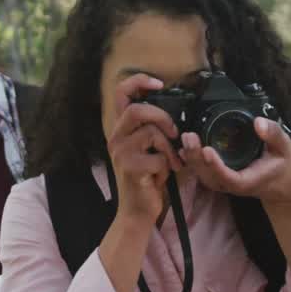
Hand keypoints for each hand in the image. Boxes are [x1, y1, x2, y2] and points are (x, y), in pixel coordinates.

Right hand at [107, 74, 183, 225]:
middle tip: (174, 133)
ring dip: (169, 148)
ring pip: (152, 133)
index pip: (120, 93)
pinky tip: (163, 175)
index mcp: (121, 129)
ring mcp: (121, 153)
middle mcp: (116, 138)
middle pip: (137, 110)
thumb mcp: (148, 148)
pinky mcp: (130, 169)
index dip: (139, 81)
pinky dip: (168, 166)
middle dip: (163, 118)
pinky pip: (159, 157)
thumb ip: (153, 128)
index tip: (159, 82)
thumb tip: (174, 112)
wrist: (138, 210)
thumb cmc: (147, 177)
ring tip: (171, 161)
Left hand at [179, 117, 290, 207]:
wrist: (282, 184)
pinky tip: (185, 147)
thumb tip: (258, 122)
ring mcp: (225, 182)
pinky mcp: (221, 178)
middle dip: (197, 158)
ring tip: (186, 138)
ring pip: (203, 175)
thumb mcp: (286, 148)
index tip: (206, 150)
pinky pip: (203, 172)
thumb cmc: (283, 165)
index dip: (215, 165)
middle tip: (190, 137)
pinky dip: (193, 160)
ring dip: (192, 158)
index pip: (229, 177)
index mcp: (248, 181)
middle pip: (209, 176)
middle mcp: (233, 184)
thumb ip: (274, 134)